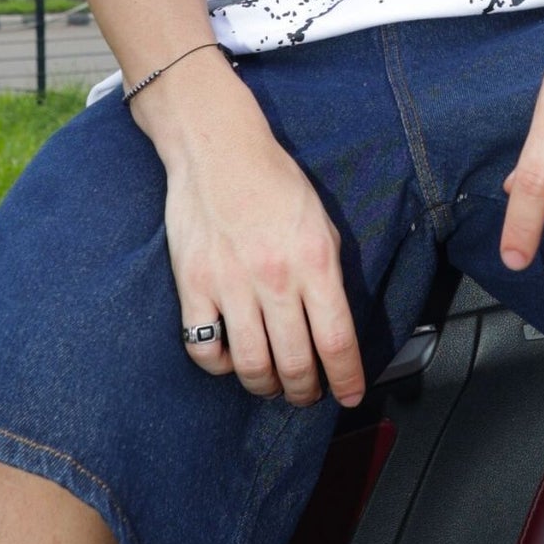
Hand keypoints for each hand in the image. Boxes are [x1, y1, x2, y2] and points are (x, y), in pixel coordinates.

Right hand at [140, 58, 365, 408]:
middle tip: (308, 394)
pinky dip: (221, 366)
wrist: (217, 148)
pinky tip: (232, 359)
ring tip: (273, 385)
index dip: (347, 379)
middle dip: (306, 392)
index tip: (350, 396)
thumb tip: (335, 324)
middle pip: (296, 363)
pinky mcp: (192, 286)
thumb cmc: (273, 181)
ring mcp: (230, 285)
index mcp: (315, 261)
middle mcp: (275, 278)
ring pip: (252, 366)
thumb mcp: (322, 222)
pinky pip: (204, 349)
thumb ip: (329, 274)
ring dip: (267, 386)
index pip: (337, 341)